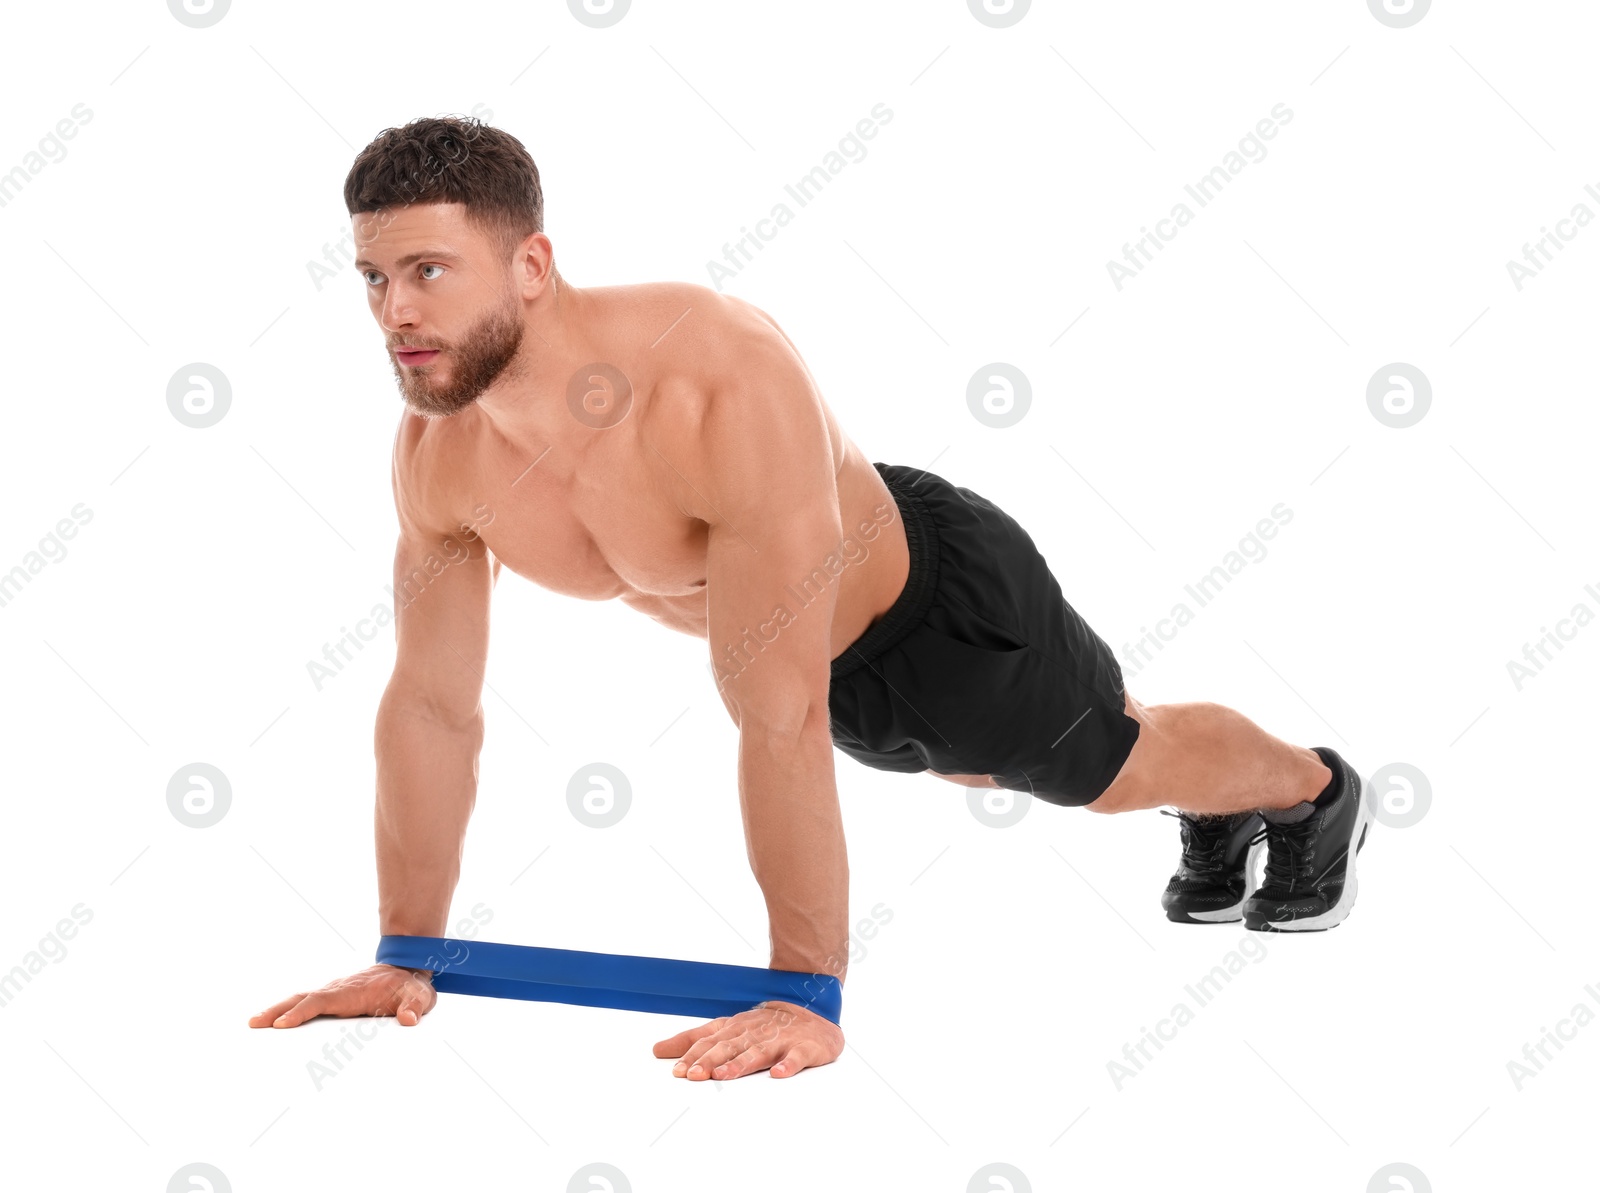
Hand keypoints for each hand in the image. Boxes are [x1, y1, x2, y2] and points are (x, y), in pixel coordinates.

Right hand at [248, 964, 436, 1028]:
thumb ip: (415, 1006)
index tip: (282, 1024)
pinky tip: (274, 1022)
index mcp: (353, 991)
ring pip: (301, 999)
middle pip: (303, 997)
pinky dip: (288, 1010)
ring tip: (254, 1024)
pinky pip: (307, 1003)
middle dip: (278, 1010)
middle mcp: (338, 990)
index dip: (302, 1012)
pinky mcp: (334, 998)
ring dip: (277, 1010)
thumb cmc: (411, 986)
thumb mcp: (420, 996)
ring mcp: (334, 993)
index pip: (322, 1000)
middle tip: (254, 1024)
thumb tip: (408, 1019)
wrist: (409, 968)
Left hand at [652, 999, 843, 1080]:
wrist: (813, 1010)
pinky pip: (797, 1057)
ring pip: (758, 1052)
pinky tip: (779, 1074)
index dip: (694, 1054)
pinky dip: (788, 1065)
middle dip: (711, 1060)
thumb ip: (694, 1039)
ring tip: (724, 1076)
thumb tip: (658, 1050)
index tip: (676, 1070)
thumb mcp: (728, 1028)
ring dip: (740, 1064)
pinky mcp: (804, 1048)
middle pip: (730, 1046)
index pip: (711, 1039)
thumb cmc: (765, 1025)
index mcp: (736, 1028)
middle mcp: (754, 1032)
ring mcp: (780, 1039)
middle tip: (694, 1075)